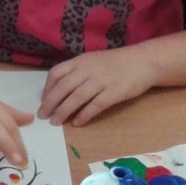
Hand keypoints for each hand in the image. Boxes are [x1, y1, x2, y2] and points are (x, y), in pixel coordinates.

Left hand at [37, 47, 156, 126]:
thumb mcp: (92, 61)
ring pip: (76, 98)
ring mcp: (101, 81)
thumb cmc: (115, 63)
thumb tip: (60, 88)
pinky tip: (77, 123)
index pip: (56, 73)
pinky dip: (84, 115)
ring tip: (55, 122)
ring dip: (63, 111)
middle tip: (43, 116)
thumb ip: (77, 71)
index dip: (47, 88)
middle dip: (50, 103)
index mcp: (81, 61)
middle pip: (63, 87)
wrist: (143, 62)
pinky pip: (95, 106)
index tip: (43, 100)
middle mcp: (88, 70)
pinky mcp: (113, 93)